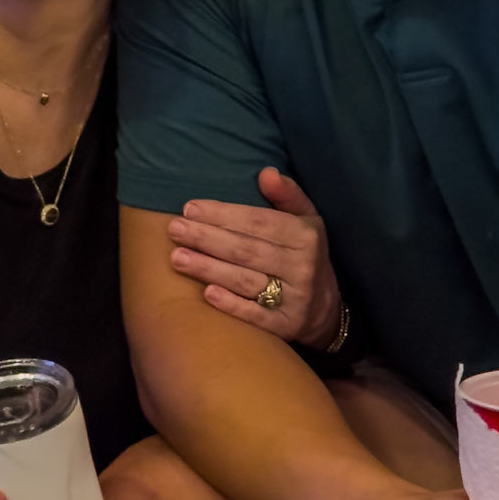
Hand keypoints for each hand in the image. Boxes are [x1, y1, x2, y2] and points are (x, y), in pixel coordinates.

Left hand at [167, 166, 342, 347]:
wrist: (324, 309)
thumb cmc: (303, 254)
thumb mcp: (305, 220)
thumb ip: (286, 195)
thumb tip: (266, 173)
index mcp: (305, 236)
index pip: (259, 222)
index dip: (223, 214)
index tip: (190, 208)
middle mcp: (302, 267)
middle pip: (247, 250)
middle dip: (207, 238)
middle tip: (174, 229)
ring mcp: (295, 299)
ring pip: (246, 281)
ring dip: (208, 269)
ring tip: (177, 258)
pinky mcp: (285, 327)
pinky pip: (255, 315)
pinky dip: (231, 305)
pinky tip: (205, 293)